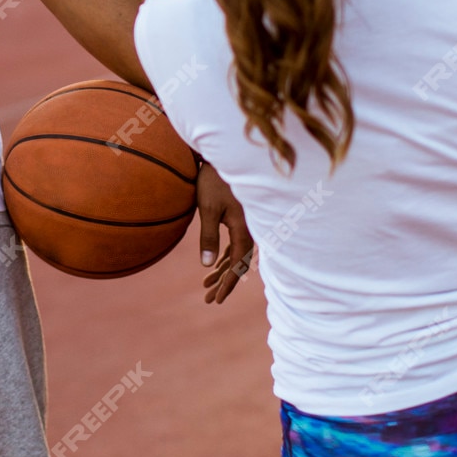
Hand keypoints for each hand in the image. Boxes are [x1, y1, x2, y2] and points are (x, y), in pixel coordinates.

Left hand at [196, 162, 256, 304]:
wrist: (223, 156)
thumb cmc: (214, 180)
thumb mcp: (207, 209)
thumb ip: (208, 236)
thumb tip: (206, 265)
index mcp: (245, 228)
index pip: (238, 264)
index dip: (228, 284)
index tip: (216, 299)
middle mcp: (250, 229)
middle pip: (239, 263)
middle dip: (224, 282)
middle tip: (208, 300)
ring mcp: (247, 224)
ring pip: (236, 255)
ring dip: (223, 271)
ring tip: (206, 287)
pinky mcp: (240, 219)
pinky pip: (235, 245)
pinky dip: (224, 257)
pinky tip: (215, 267)